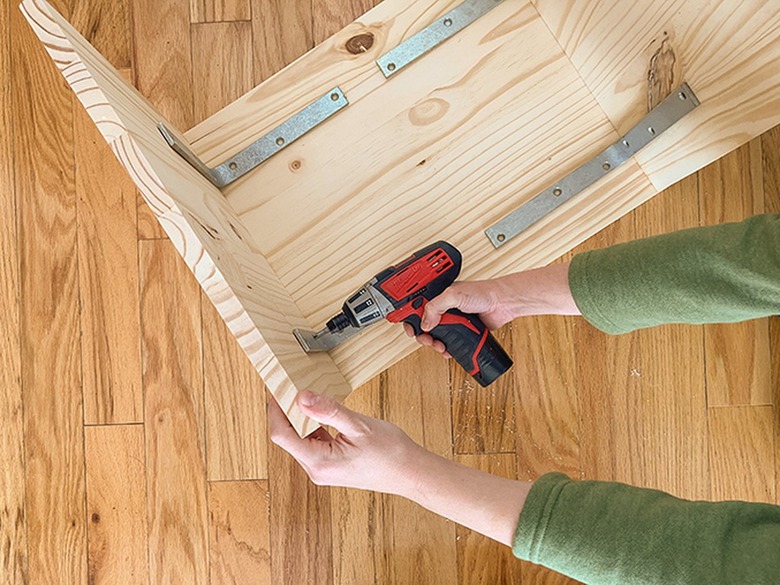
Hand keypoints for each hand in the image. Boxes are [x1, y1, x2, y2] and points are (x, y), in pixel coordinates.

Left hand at [269, 390, 531, 546]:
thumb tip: (301, 396)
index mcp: (318, 462)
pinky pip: (314, 441)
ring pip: (300, 438)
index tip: (275, 387)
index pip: (282, 434)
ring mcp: (323, 468)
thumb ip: (328, 410)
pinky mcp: (331, 464)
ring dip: (299, 417)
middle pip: (288, 436)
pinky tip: (320, 410)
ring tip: (302, 393)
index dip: (274, 409)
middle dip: (285, 410)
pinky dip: (313, 424)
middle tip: (286, 383)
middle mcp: (316, 469)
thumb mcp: (358, 426)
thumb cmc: (390, 453)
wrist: (411, 473)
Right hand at [403, 280, 512, 355]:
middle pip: (423, 325)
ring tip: (439, 346)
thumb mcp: (454, 295)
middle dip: (422, 335)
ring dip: (434, 344)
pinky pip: (449, 343)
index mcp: (438, 296)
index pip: (416, 307)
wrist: (501, 304)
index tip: (409, 328)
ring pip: (435, 336)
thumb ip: (436, 306)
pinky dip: (446, 349)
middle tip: (426, 339)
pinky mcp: (461, 332)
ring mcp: (452, 321)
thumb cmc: (482, 293)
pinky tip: (448, 349)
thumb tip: (425, 323)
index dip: (409, 318)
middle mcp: (443, 309)